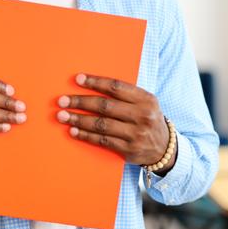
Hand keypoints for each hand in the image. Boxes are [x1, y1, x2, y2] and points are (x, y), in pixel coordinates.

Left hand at [56, 73, 175, 172]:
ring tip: (62, 115)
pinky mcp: (129, 150)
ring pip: (101, 124)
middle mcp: (142, 116)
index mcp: (146, 99)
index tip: (77, 79)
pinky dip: (85, 135)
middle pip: (105, 106)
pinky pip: (102, 141)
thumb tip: (91, 85)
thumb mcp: (144, 103)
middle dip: (80, 102)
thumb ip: (124, 95)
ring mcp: (136, 134)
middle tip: (62, 100)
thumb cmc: (147, 119)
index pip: (116, 87)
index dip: (95, 82)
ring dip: (78, 119)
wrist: (165, 149)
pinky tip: (73, 130)